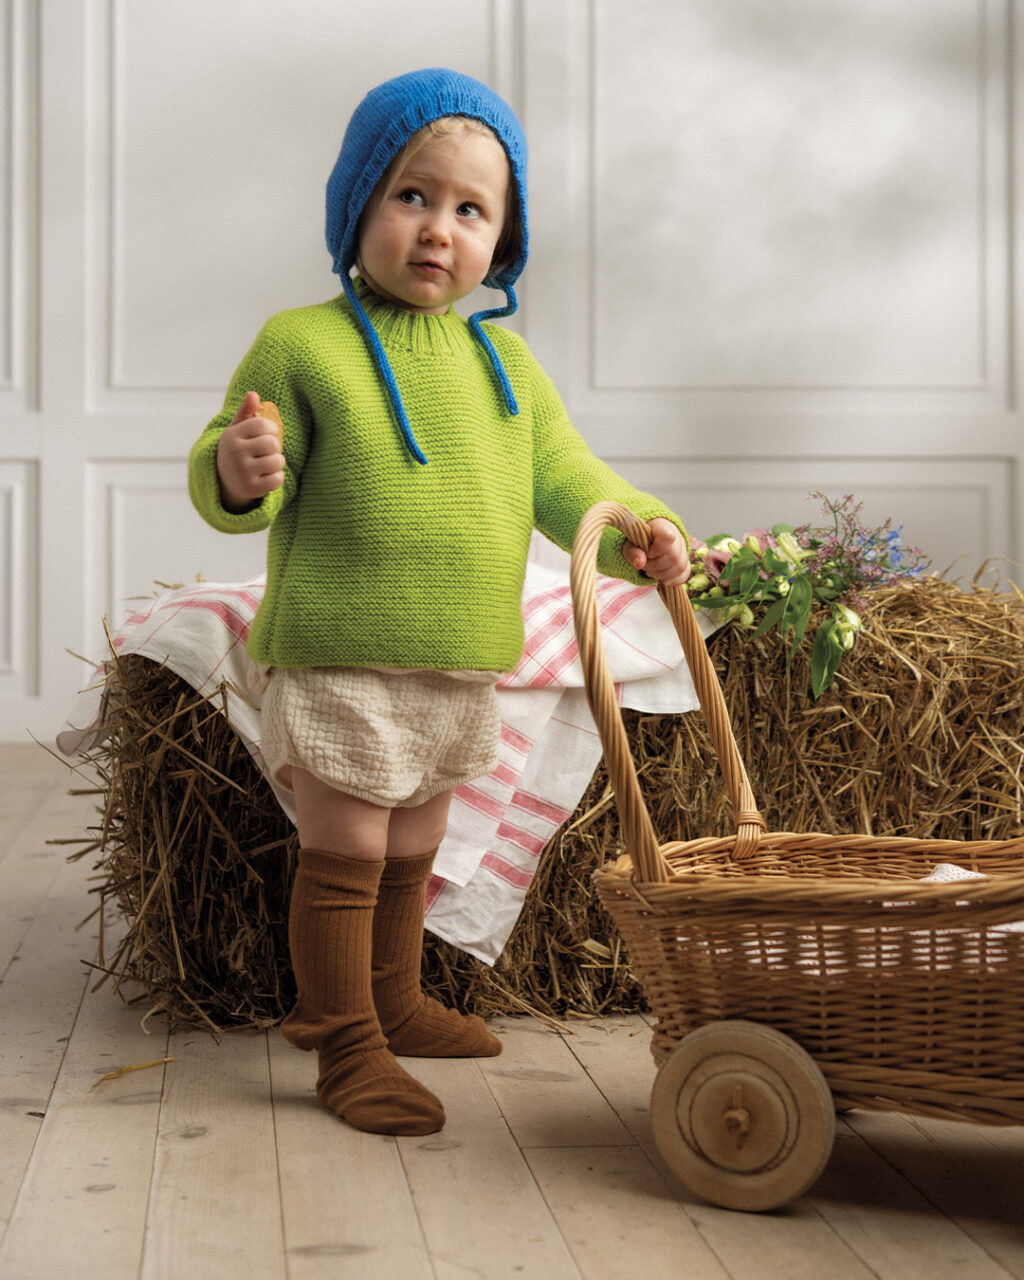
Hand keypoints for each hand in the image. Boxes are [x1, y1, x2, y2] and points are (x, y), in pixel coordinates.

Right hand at [216, 391, 285, 511]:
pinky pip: (278, 479)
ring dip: (277, 462)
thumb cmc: (237, 450)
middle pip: (273, 444)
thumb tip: (253, 394)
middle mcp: (235, 453)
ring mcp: (243, 472)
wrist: (224, 481)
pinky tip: (267, 476)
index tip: (268, 434)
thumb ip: (246, 412)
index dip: (272, 429)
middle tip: (268, 451)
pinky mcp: (251, 489)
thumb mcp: (237, 430)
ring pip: (278, 461)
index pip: (264, 425)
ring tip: (267, 463)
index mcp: (232, 435)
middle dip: (275, 447)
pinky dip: (277, 478)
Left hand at [622, 517, 690, 586]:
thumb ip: (633, 552)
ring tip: (650, 569)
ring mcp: (683, 551)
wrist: (647, 541)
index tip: (647, 551)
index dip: (656, 548)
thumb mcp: (629, 545)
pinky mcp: (684, 563)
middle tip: (645, 564)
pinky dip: (671, 580)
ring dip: (661, 574)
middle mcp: (677, 537)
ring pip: (679, 567)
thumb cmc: (637, 541)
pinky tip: (661, 578)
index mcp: (662, 527)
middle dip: (655, 565)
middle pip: (673, 557)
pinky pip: (684, 574)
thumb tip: (640, 563)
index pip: (668, 536)